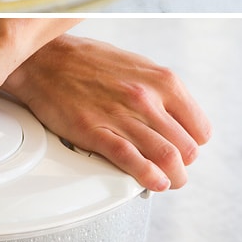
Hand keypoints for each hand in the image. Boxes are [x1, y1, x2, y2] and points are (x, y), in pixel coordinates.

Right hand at [1, 34, 210, 191]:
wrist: (41, 59)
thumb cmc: (84, 60)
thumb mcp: (135, 65)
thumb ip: (158, 91)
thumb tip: (172, 117)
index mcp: (162, 81)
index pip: (199, 130)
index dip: (191, 144)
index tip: (180, 149)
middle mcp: (145, 98)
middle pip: (186, 149)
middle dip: (181, 165)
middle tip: (171, 169)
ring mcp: (120, 116)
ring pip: (167, 159)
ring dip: (171, 178)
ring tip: (165, 181)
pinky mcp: (94, 131)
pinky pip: (132, 161)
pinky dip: (147, 177)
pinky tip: (151, 183)